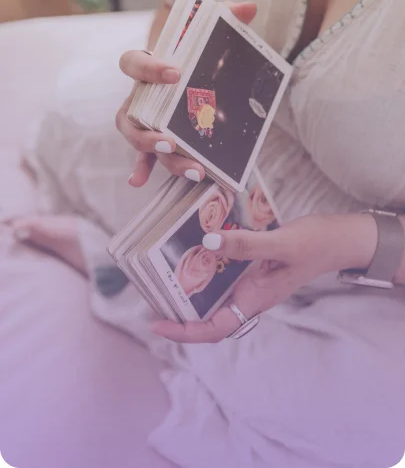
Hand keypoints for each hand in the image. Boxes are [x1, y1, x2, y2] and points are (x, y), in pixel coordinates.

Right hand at [116, 2, 257, 186]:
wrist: (182, 64)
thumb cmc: (191, 50)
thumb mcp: (205, 32)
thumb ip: (224, 16)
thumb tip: (249, 8)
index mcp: (145, 66)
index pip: (132, 63)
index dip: (148, 69)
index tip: (175, 73)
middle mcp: (138, 95)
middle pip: (129, 115)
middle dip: (146, 133)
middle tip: (171, 141)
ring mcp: (143, 119)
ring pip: (138, 140)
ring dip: (155, 157)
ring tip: (189, 168)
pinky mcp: (152, 136)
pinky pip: (142, 155)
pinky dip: (140, 168)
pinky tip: (139, 182)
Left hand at [152, 213, 377, 342]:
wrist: (340, 239)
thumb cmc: (316, 244)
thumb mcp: (281, 243)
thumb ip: (246, 245)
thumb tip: (208, 243)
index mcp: (256, 299)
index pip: (215, 328)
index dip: (185, 331)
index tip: (158, 324)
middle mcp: (251, 295)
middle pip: (209, 316)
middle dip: (180, 311)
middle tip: (153, 293)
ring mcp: (253, 283)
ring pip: (216, 295)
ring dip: (192, 289)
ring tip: (167, 272)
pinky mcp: (255, 268)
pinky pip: (225, 274)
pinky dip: (209, 266)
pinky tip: (198, 249)